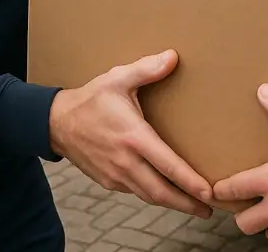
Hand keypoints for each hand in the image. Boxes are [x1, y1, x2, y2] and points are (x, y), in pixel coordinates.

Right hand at [48, 49, 212, 216]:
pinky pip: (136, 192)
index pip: (167, 165)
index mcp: (133, 137)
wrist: (57, 122)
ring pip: (149, 196)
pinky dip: (154, 195)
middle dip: (187, 203)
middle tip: (209, 210)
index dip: (190, 181)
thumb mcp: (118, 78)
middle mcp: (126, 161)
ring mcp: (116, 175)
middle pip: (161, 192)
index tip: (208, 192)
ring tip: (194, 207)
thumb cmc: (90, 100)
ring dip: (173, 203)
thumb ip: (147, 69)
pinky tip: (166, 193)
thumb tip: (173, 57)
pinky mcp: (109, 181)